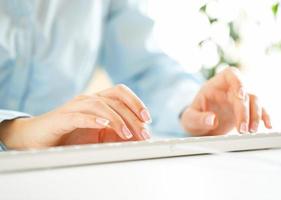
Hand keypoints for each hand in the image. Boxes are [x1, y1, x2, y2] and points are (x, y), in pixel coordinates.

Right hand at [0, 84, 151, 148]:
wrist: (37, 137)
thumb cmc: (69, 135)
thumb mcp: (98, 135)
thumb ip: (115, 133)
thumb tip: (138, 136)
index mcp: (98, 101)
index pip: (121, 93)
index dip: (136, 103)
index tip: (148, 119)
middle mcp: (88, 100)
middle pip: (115, 98)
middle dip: (133, 115)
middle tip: (143, 132)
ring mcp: (75, 107)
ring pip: (100, 105)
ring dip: (117, 120)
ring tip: (128, 135)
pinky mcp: (62, 118)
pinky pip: (79, 115)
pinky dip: (93, 119)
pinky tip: (104, 125)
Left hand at [180, 67, 271, 135]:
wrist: (199, 126)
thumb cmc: (194, 118)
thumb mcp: (190, 119)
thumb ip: (198, 118)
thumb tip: (212, 119)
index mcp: (216, 84)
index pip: (230, 74)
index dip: (238, 81)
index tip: (240, 96)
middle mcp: (230, 89)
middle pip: (244, 92)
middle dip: (245, 111)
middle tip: (241, 129)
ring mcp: (239, 99)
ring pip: (255, 100)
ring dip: (256, 115)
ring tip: (250, 131)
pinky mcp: (246, 110)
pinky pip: (260, 110)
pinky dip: (265, 117)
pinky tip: (268, 125)